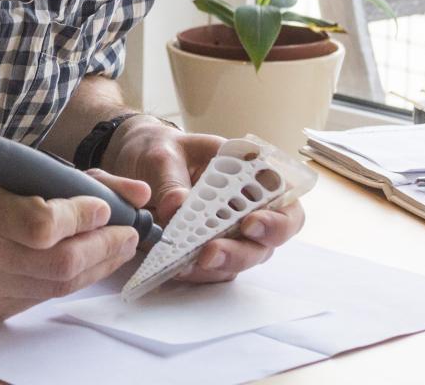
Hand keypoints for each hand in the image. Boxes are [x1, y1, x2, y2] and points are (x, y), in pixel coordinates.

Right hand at [0, 172, 149, 321]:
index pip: (43, 223)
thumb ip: (63, 181)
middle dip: (106, 247)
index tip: (105, 207)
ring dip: (99, 265)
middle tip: (128, 232)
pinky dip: (73, 279)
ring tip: (115, 245)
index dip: (82, 216)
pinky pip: (46, 298)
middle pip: (60, 262)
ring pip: (60, 286)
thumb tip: (131, 192)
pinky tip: (84, 262)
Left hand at [103, 119, 304, 283]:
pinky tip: (177, 267)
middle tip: (210, 253)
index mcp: (250, 173)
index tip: (249, 224)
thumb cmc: (163, 150)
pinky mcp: (209, 250)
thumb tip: (177, 205)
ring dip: (217, 265)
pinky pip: (213, 270)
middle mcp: (249, 206)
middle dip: (241, 251)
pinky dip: (197, 272)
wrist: (139, 162)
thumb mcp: (163, 156)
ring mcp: (231, 232)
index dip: (277, 218)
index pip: (285, 200)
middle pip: (266, 241)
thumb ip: (171, 180)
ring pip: (241, 260)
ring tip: (186, 264)